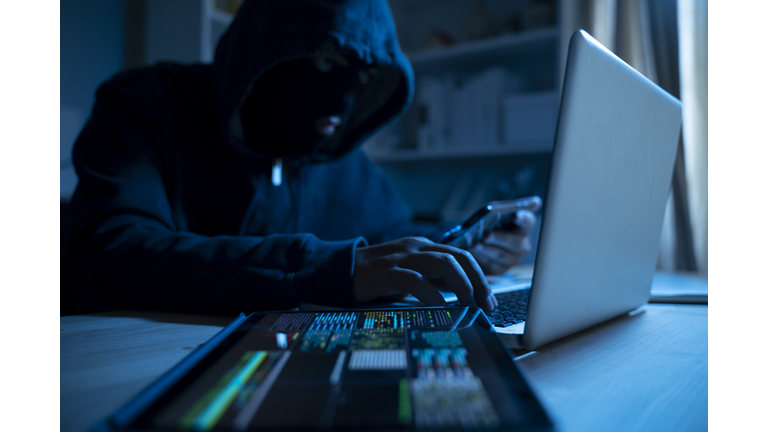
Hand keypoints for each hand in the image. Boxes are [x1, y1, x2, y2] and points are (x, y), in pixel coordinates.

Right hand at [353, 237, 497, 311]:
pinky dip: (430, 293)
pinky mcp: (385, 272)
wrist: (339, 270)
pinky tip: (439, 307)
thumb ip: (434, 280)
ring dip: (462, 285)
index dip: (480, 277)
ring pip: (443, 263)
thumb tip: (465, 296)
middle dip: (477, 282)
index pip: (462, 256)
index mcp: (424, 247)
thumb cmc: (378, 276)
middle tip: (486, 305)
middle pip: (458, 257)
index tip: (489, 300)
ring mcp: (401, 258)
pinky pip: (414, 280)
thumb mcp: (411, 274)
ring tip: (470, 305)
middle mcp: (416, 248)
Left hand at [467, 210, 537, 274]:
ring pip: (501, 256)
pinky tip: (470, 252)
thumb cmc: (489, 222)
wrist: (477, 239)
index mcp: (523, 226)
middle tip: (486, 235)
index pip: (528, 222)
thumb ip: (500, 208)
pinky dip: (479, 258)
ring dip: (486, 250)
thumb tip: (510, 205)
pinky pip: (491, 265)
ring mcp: (513, 259)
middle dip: (500, 238)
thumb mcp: (493, 212)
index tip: (515, 215)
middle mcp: (522, 244)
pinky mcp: (500, 269)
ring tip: (474, 244)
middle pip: (516, 243)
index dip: (523, 219)